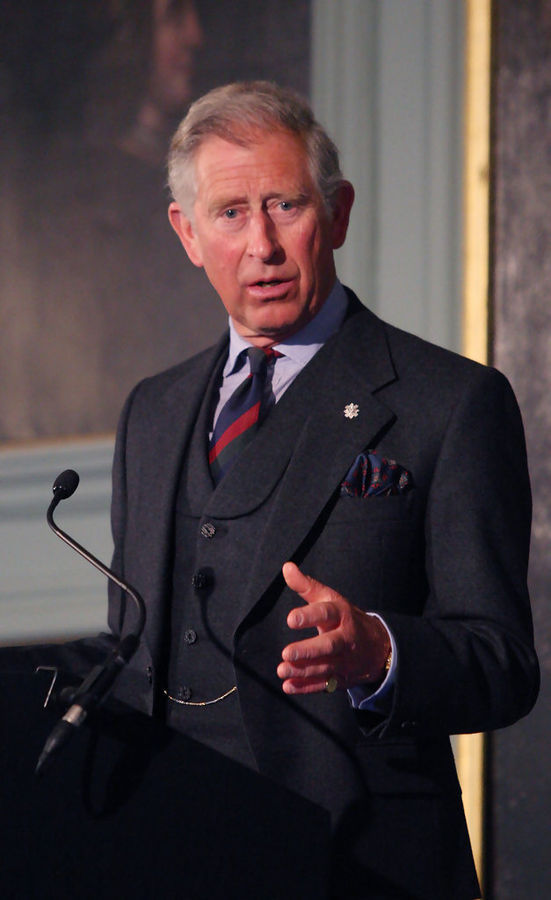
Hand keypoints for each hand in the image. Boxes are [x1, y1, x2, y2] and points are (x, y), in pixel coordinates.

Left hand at [277, 562, 390, 694]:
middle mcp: (345, 638)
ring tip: (282, 670)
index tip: (290, 619)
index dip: (309, 616)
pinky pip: (324, 684)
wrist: (377, 646)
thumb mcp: (329, 598)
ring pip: (325, 667)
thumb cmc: (344, 617)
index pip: (326, 613)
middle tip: (286, 653)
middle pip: (329, 645)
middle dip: (308, 650)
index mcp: (341, 614)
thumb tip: (286, 567)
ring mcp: (345, 660)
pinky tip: (289, 686)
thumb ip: (306, 585)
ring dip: (303, 671)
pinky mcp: (342, 678)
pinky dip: (307, 687)